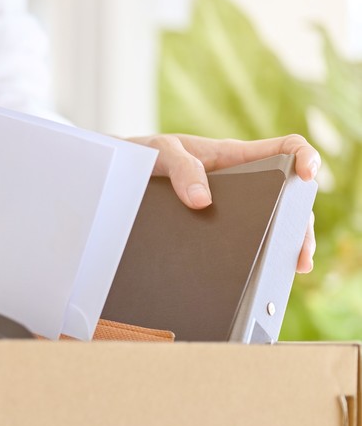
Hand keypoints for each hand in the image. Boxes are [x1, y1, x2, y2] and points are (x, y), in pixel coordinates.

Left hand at [129, 134, 320, 272]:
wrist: (118, 175)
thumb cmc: (145, 155)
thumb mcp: (160, 152)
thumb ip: (181, 169)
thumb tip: (202, 202)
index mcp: (235, 157)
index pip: (285, 149)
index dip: (305, 156)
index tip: (308, 173)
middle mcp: (242, 182)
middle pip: (288, 199)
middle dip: (302, 223)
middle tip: (302, 251)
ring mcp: (231, 207)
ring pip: (270, 225)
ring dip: (286, 245)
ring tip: (292, 268)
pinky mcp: (214, 228)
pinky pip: (241, 242)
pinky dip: (256, 257)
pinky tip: (260, 276)